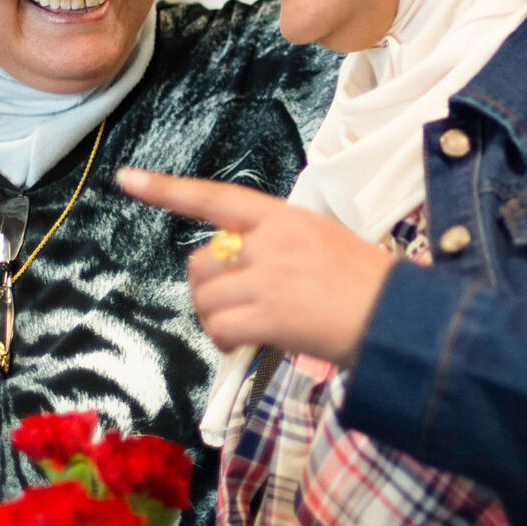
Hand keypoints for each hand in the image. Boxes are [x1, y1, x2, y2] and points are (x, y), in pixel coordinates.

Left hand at [116, 168, 393, 364]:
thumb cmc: (368, 284)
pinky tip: (242, 346)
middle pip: (201, 262)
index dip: (167, 190)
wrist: (399, 319)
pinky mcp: (269, 316)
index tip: (127, 179)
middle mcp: (270, 241)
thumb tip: (236, 267)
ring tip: (241, 331)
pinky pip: (220, 328)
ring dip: (214, 320)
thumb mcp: (323, 240)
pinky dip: (224, 342)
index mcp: (283, 217)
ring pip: (206, 299)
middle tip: (231, 308)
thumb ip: (276, 245)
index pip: (215, 197)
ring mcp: (268, 278)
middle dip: (207, 289)